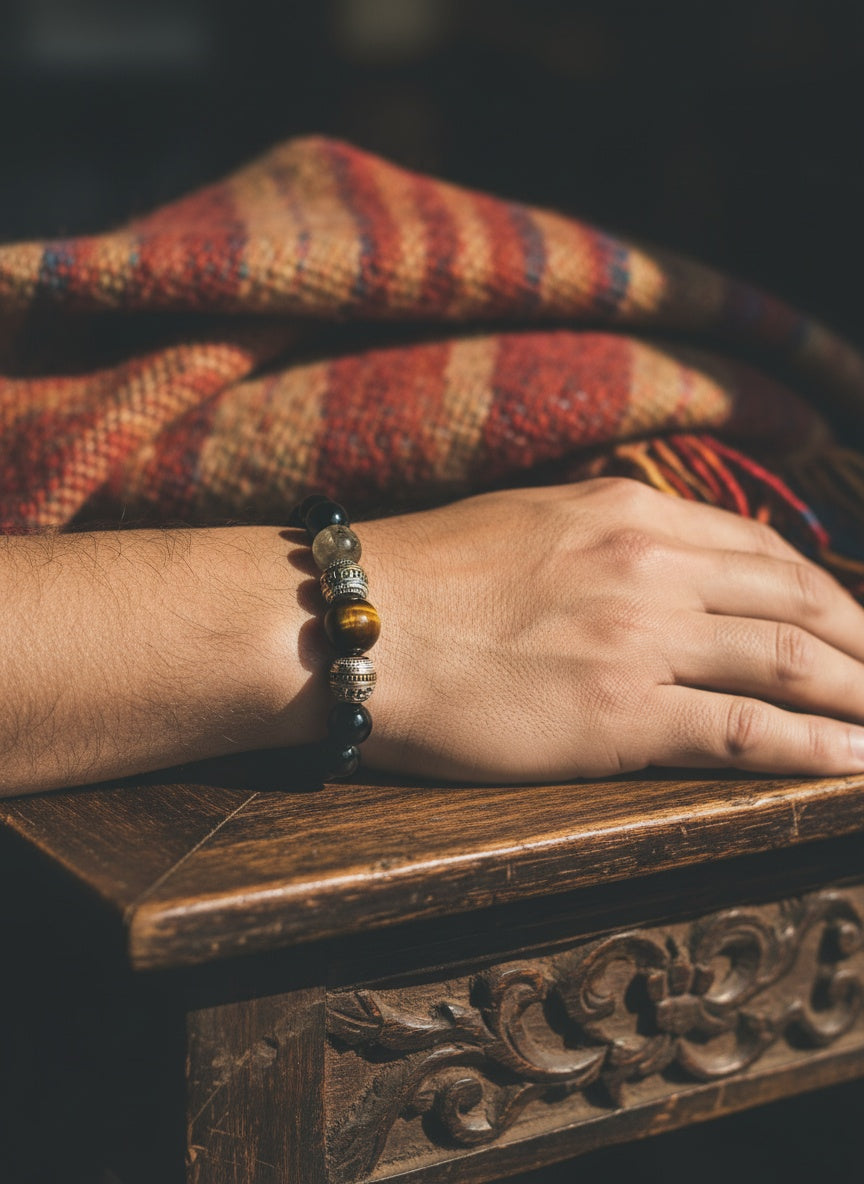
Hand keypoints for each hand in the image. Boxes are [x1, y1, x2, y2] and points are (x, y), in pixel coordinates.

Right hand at [358, 477, 863, 781]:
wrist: (353, 622)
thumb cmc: (419, 577)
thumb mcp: (525, 523)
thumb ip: (600, 537)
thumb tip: (647, 555)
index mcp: (626, 513)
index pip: (759, 550)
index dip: (824, 591)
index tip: (853, 623)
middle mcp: (650, 564)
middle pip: (795, 602)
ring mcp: (641, 637)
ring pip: (790, 663)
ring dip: (860, 695)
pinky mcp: (620, 714)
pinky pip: (744, 732)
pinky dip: (814, 750)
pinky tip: (856, 765)